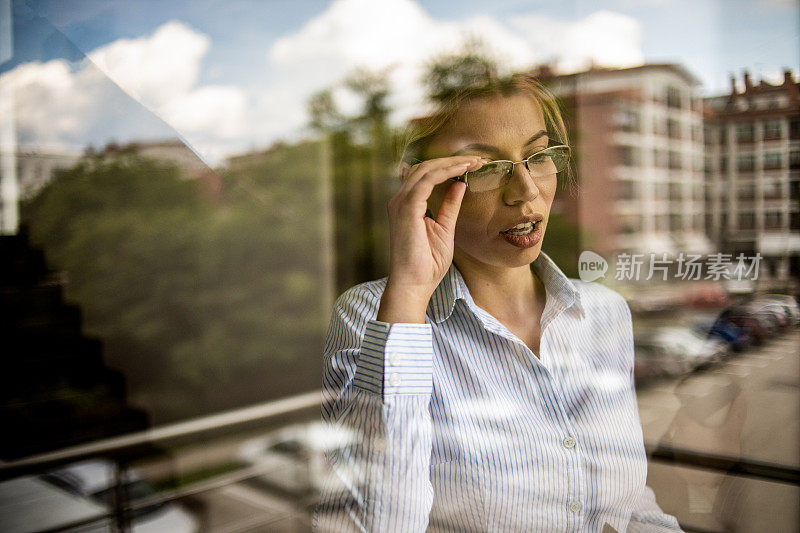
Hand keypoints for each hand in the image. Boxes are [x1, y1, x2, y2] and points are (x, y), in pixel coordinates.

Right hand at [377, 156, 481, 322]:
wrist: (414, 285)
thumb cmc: (427, 264)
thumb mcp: (444, 229)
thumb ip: (449, 206)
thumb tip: (459, 185)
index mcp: (407, 205)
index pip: (426, 176)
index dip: (449, 167)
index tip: (473, 165)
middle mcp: (400, 200)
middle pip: (425, 167)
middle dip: (452, 161)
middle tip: (477, 159)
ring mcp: (400, 203)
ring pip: (426, 169)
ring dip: (452, 163)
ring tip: (474, 161)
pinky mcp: (406, 208)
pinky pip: (427, 180)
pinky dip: (446, 172)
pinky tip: (464, 170)